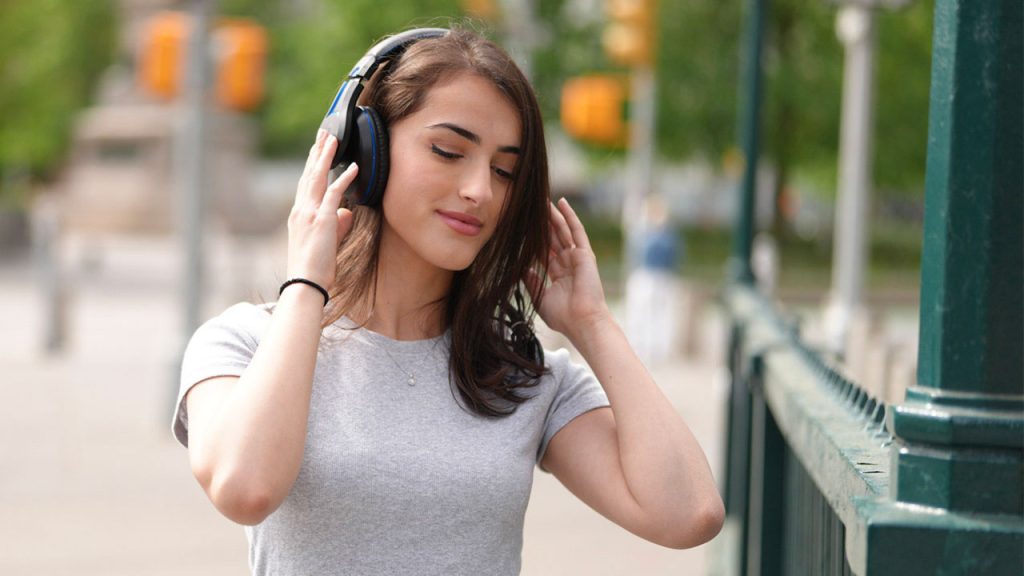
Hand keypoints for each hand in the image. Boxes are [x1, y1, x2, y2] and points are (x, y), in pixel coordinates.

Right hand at [286, 129, 358, 290]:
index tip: (317, 149)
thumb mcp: (326, 243)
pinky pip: (335, 194)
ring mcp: (310, 214)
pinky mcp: (322, 221)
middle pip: (309, 174)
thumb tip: (347, 213)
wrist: (305, 284)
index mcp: (299, 215)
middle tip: (324, 133)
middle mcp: (301, 210)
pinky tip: (354, 167)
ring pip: (318, 178)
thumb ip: (337, 225)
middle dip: (317, 152)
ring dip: (326, 156)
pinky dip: (344, 179)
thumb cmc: (314, 268)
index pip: (306, 183)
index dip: (312, 165)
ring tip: (334, 139)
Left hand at [526, 198, 611, 340]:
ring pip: (562, 230)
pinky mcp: (585, 253)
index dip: (534, 240)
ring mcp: (577, 257)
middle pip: (552, 238)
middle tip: (530, 207)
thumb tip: (523, 268)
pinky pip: (576, 230)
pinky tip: (561, 203)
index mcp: (559, 275)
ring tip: (541, 200)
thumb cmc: (564, 317)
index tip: (522, 228)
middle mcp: (568, 264)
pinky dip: (569, 216)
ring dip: (552, 215)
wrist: (582, 322)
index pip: (544, 251)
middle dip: (542, 223)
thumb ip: (532, 281)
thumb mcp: (541, 297)